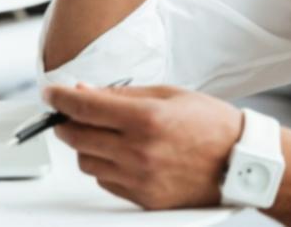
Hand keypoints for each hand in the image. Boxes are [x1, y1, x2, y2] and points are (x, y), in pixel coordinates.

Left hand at [45, 83, 243, 210]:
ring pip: (87, 163)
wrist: (240, 162)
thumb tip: (84, 91)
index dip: (60, 99)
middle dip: (66, 121)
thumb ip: (122, 94)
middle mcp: (139, 152)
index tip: (50, 94)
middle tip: (67, 112)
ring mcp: (140, 179)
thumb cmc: (210, 124)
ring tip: (101, 133)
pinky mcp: (144, 199)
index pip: (85, 108)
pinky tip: (119, 153)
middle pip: (78, 137)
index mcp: (146, 119)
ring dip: (85, 145)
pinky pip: (105, 182)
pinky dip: (104, 166)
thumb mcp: (168, 94)